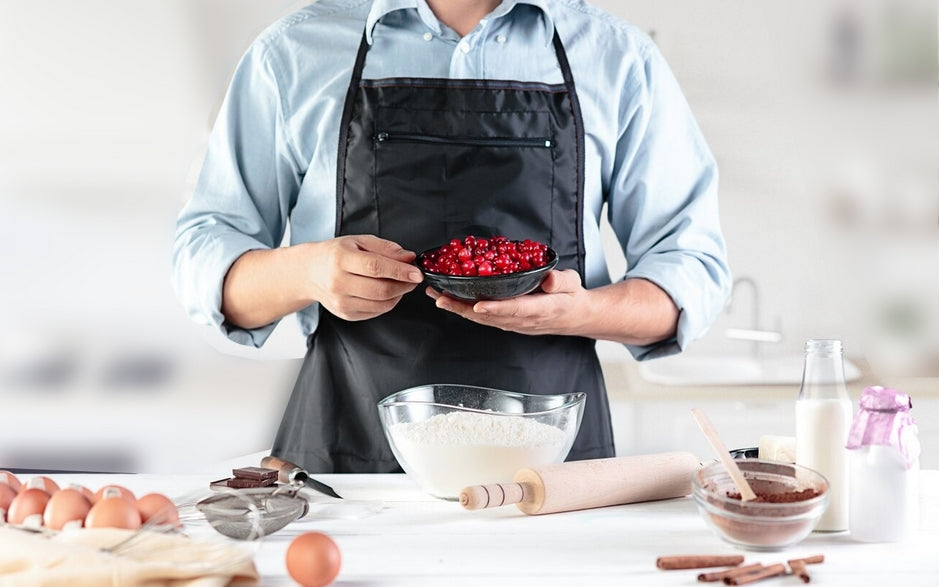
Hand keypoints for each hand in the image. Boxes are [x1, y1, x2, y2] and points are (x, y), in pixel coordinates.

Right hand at [307, 235, 423, 320]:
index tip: (417, 272)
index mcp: (341, 259)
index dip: (400, 271)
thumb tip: (409, 258)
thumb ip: (386, 248)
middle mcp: (338, 282)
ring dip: (399, 295)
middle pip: (380, 289)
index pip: (376, 267)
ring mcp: (341, 302)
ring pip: (381, 304)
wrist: (310, 273)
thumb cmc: (335, 254)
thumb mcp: (358, 241)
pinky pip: (376, 311)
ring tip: (402, 284)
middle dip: (404, 285)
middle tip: (413, 278)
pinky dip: (388, 302)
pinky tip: (388, 292)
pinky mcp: (346, 314)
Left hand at [426, 273, 679, 345]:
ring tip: (437, 297)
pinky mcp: (508, 322)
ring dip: (458, 309)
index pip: (516, 309)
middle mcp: (523, 320)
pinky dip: (465, 311)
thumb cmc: (572, 297)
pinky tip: (451, 302)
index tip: (478, 305)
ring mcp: (514, 324)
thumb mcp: (573, 284)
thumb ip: (561, 281)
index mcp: (541, 309)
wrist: (576, 316)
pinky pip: (483, 319)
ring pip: (482, 319)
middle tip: (440, 297)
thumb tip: (548, 278)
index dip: (496, 308)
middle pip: (489, 317)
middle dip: (463, 308)